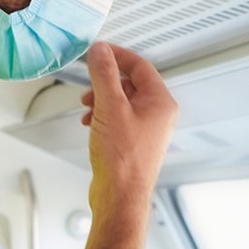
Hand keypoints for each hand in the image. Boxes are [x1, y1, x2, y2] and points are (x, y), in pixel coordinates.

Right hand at [80, 43, 176, 211]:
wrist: (120, 195)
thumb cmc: (123, 160)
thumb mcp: (110, 107)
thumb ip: (104, 75)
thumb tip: (101, 52)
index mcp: (160, 102)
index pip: (140, 66)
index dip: (117, 56)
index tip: (100, 52)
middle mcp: (158, 115)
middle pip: (131, 83)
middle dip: (106, 81)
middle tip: (90, 83)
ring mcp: (147, 130)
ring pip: (123, 101)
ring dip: (102, 99)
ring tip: (88, 106)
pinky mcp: (134, 142)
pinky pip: (119, 118)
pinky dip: (103, 115)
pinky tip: (91, 122)